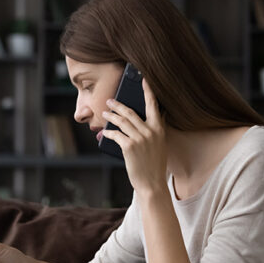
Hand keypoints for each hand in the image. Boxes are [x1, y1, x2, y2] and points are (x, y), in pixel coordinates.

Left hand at [101, 78, 167, 194]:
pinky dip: (108, 133)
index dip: (147, 91)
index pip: (153, 105)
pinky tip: (104, 133)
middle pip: (130, 112)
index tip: (143, 79)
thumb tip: (150, 117)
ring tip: (104, 114)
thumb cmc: (154, 164)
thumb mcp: (159, 144)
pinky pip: (115, 135)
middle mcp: (150, 131)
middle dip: (118, 105)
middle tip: (109, 101)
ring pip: (121, 121)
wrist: (152, 183)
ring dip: (110, 117)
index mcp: (159, 128)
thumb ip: (155, 130)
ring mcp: (139, 138)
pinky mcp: (129, 146)